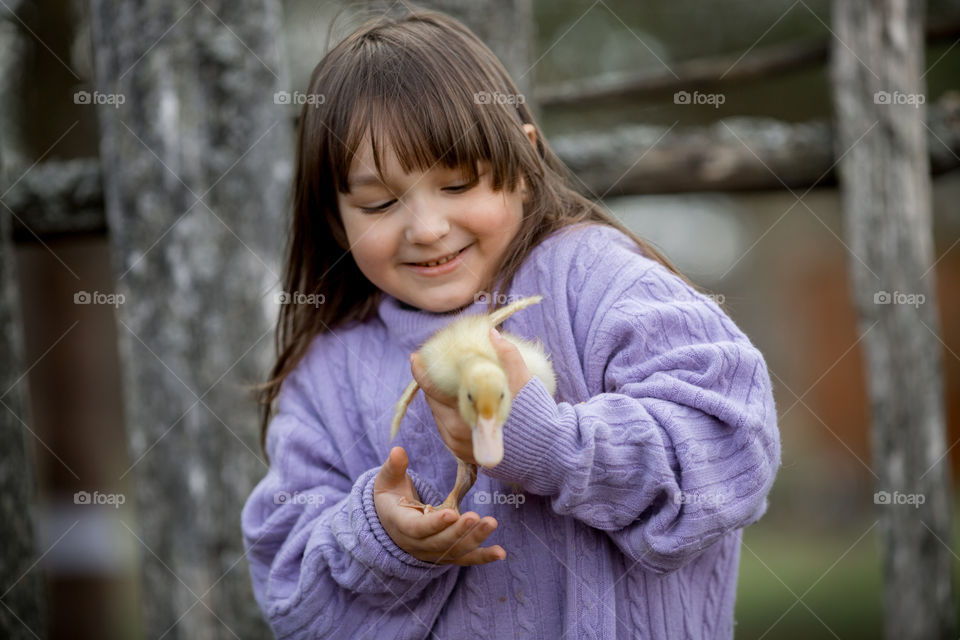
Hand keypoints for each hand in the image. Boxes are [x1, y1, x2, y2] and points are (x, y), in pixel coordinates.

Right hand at [374, 446, 505, 564]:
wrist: (389, 524)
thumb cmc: (390, 497)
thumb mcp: (387, 481)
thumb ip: (394, 466)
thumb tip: (398, 450)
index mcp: (401, 525)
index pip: (418, 529)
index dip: (434, 523)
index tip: (452, 513)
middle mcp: (417, 544)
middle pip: (440, 542)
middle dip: (459, 531)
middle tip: (476, 516)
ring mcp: (432, 552)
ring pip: (455, 551)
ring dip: (474, 539)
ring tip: (491, 523)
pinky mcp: (446, 555)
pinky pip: (465, 558)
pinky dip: (483, 557)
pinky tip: (500, 553)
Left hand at [411, 328, 531, 463]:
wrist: (543, 452)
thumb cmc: (534, 414)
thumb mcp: (524, 381)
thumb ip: (509, 356)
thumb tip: (493, 333)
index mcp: (468, 413)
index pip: (434, 390)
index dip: (423, 373)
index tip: (416, 357)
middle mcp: (458, 433)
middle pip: (434, 401)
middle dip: (435, 384)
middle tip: (439, 368)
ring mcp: (458, 445)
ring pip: (439, 414)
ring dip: (442, 398)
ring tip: (452, 384)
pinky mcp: (461, 453)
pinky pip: (446, 427)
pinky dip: (449, 413)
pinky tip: (460, 403)